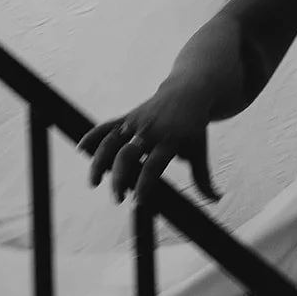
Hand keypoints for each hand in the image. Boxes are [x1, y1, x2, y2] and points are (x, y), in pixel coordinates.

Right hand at [78, 74, 221, 204]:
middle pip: (128, 155)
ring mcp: (135, 123)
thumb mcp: (199, 150)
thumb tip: (215, 199)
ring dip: (99, 163)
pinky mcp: (126, 118)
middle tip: (117, 198)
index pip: (154, 167)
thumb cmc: (193, 126)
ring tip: (93, 183)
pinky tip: (81, 150)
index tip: (137, 202)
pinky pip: (105, 127)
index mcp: (170, 140)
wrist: (187, 92)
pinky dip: (92, 136)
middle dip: (119, 178)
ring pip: (111, 142)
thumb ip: (203, 177)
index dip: (144, 185)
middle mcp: (149, 131)